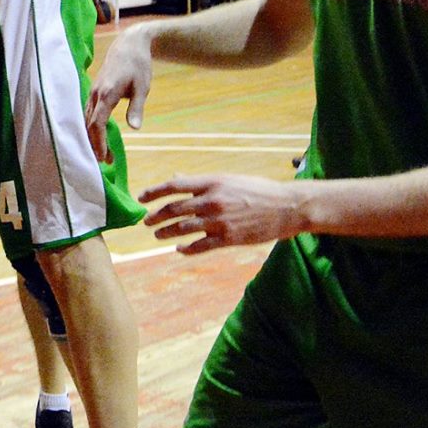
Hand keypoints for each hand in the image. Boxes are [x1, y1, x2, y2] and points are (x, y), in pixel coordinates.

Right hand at [84, 26, 153, 160]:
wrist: (129, 44)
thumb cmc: (138, 65)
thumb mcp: (143, 87)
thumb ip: (137, 108)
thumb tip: (135, 128)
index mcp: (106, 93)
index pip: (97, 123)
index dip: (98, 142)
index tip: (103, 157)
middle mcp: (95, 94)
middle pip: (89, 124)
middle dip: (95, 144)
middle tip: (105, 162)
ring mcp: (92, 92)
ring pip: (87, 120)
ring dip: (94, 137)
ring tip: (104, 154)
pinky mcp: (94, 91)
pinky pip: (89, 113)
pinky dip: (93, 127)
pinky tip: (101, 137)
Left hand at [140, 174, 306, 253]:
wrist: (287, 207)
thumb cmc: (258, 190)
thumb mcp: (229, 179)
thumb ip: (201, 182)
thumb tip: (176, 179)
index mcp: (212, 182)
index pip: (174, 185)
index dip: (154, 192)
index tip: (141, 197)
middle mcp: (212, 201)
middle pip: (174, 209)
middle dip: (156, 216)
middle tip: (146, 221)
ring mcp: (219, 221)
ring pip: (183, 228)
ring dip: (166, 232)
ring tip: (157, 235)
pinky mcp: (228, 238)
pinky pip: (200, 246)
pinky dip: (186, 248)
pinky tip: (179, 249)